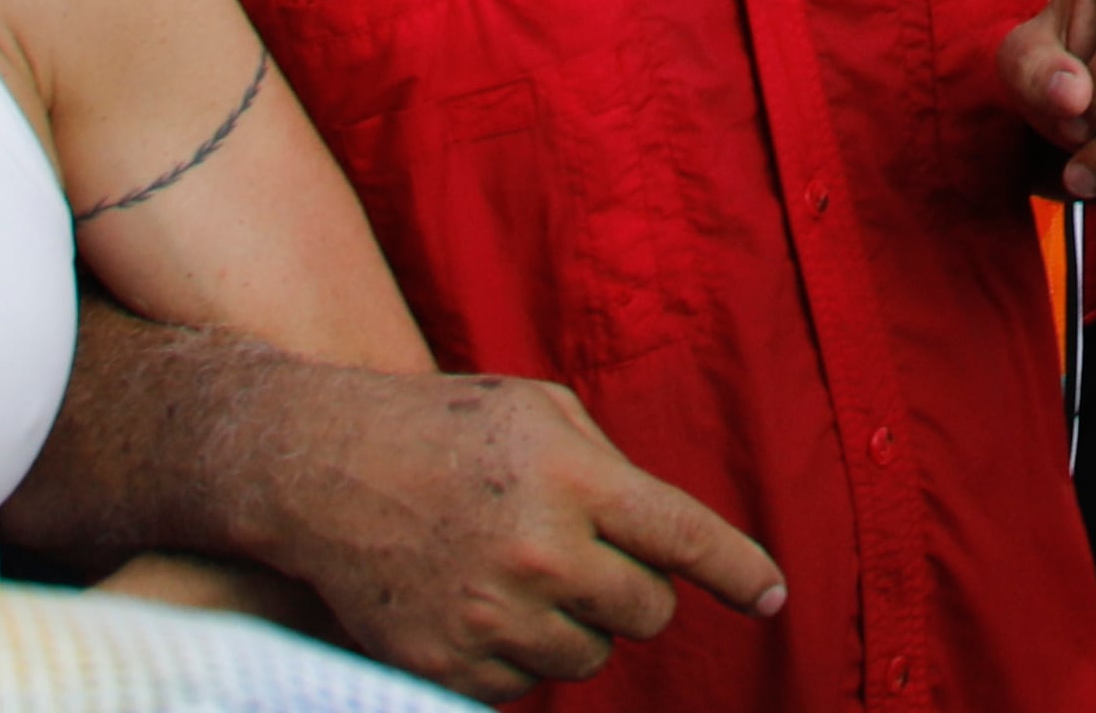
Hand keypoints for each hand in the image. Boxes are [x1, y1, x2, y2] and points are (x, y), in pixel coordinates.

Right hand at [243, 364, 784, 699]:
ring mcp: (496, 616)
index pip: (683, 538)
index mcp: (574, 478)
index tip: (773, 596)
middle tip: (585, 555)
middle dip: (633, 590)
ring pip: (591, 656)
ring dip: (574, 625)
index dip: (739, 571)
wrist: (321, 468)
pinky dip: (519, 654)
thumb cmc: (441, 429)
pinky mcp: (453, 665)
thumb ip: (608, 466)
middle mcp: (543, 552)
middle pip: (646, 613)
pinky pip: (528, 685)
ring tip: (519, 573)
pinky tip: (479, 602)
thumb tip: (660, 536)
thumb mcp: (537, 410)